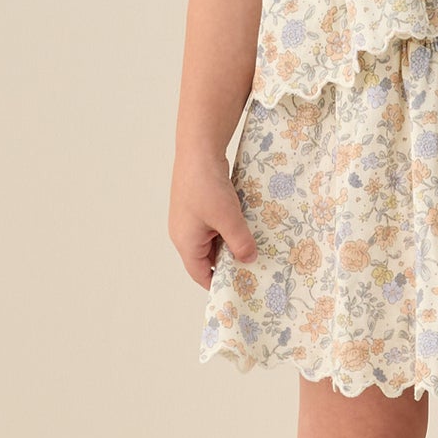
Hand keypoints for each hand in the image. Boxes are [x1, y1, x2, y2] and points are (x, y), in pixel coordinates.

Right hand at [168, 150, 256, 287]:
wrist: (198, 150)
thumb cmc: (206, 186)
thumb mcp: (228, 219)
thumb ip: (240, 243)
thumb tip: (249, 260)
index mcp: (185, 242)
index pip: (200, 274)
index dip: (219, 283)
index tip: (240, 287)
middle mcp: (184, 233)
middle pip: (207, 257)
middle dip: (229, 261)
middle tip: (253, 266)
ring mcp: (191, 218)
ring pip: (213, 239)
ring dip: (231, 241)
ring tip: (253, 245)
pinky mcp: (198, 205)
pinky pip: (214, 224)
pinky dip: (229, 227)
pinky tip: (246, 224)